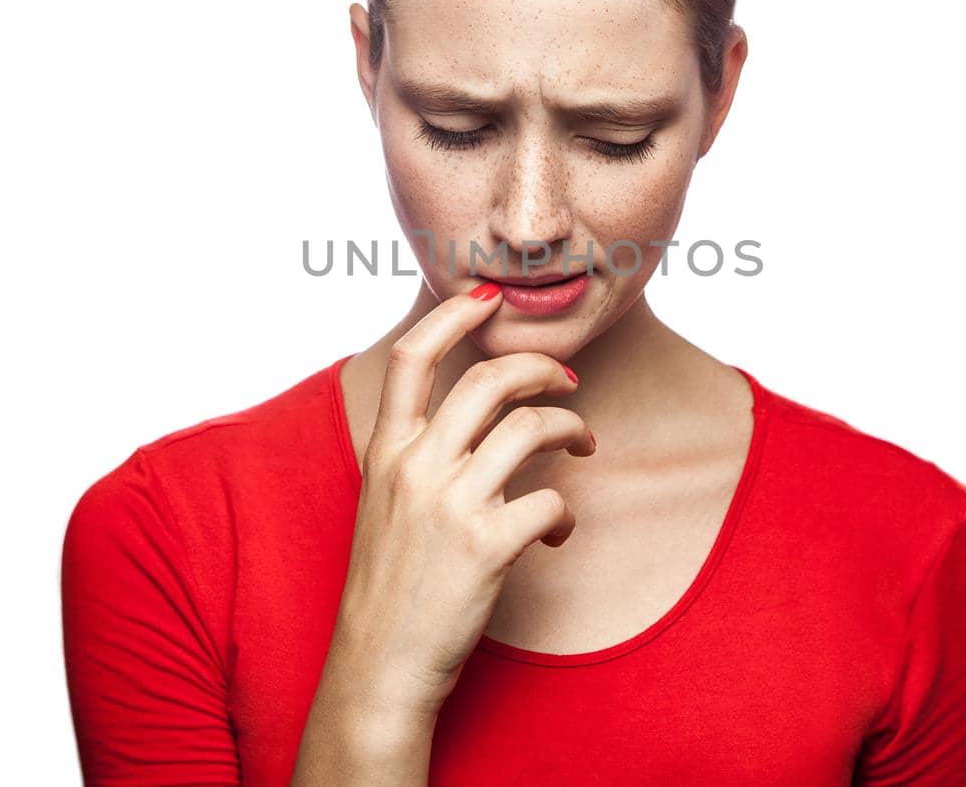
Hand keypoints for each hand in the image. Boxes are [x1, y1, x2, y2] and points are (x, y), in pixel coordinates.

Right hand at [330, 282, 594, 720]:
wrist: (379, 666)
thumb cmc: (388, 586)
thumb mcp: (382, 503)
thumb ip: (416, 454)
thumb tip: (471, 414)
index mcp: (385, 451)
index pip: (413, 357)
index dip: (454, 315)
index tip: (489, 298)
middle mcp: (416, 466)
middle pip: (489, 378)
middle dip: (542, 367)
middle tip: (569, 380)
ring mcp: (452, 504)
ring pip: (534, 429)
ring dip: (573, 429)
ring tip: (585, 444)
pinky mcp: (489, 546)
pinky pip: (552, 502)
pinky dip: (565, 514)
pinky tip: (557, 532)